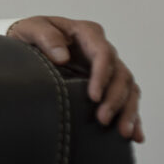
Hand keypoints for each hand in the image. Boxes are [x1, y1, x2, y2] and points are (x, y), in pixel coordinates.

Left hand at [8, 16, 143, 142]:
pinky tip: (134, 135)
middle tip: (103, 119)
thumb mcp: (31, 28)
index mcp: (87, 33)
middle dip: (115, 99)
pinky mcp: (108, 84)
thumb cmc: (31, 34)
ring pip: (128, 89)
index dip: (102, 75)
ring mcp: (108, 68)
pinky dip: (132, 117)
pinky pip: (126, 100)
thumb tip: (62, 56)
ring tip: (123, 133)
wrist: (29, 44)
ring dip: (128, 111)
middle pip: (120, 74)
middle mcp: (103, 49)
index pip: (103, 54)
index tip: (93, 96)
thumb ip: (45, 37)